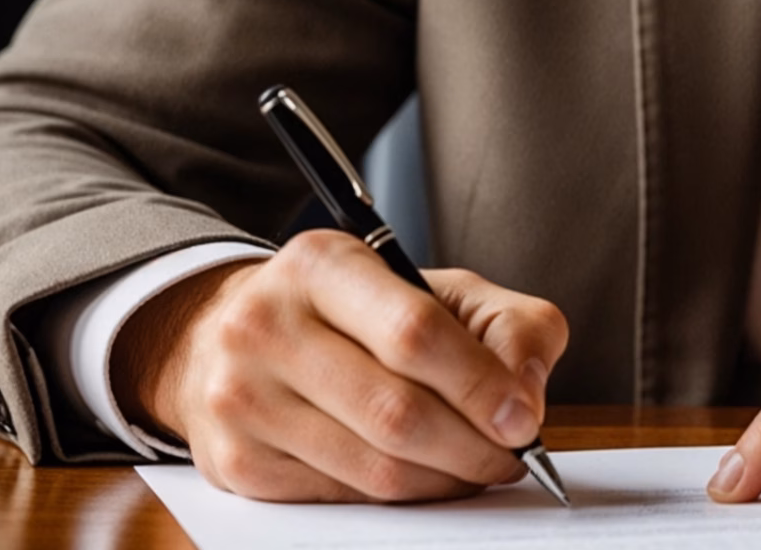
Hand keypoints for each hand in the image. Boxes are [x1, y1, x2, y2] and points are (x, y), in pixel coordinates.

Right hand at [113, 229, 569, 502]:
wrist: (234, 336)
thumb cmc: (353, 313)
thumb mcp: (436, 289)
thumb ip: (506, 325)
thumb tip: (526, 393)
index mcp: (321, 264)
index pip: (414, 332)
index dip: (481, 384)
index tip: (523, 417)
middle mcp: (265, 324)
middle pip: (396, 412)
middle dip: (472, 445)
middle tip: (509, 454)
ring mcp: (241, 397)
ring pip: (373, 468)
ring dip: (444, 478)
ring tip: (473, 464)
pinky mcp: (236, 460)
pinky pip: (343, 497)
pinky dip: (399, 495)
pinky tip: (419, 473)